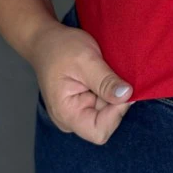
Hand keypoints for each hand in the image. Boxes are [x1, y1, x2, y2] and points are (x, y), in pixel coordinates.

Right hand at [30, 21, 134, 143]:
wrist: (46, 41)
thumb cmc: (60, 48)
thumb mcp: (86, 60)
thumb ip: (105, 81)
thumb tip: (127, 96)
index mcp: (67, 114)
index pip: (100, 131)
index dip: (116, 113)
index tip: (122, 88)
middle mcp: (72, 119)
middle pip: (106, 122)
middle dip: (116, 101)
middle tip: (113, 75)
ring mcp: (78, 112)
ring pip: (107, 112)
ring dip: (113, 94)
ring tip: (106, 72)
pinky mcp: (83, 103)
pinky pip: (104, 103)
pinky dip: (110, 90)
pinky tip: (105, 75)